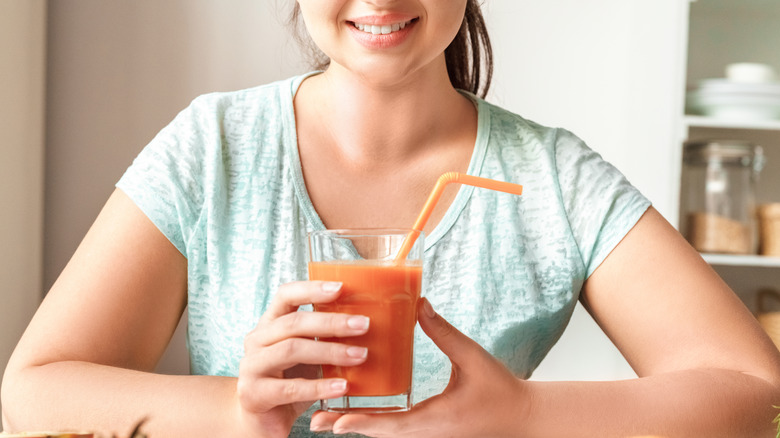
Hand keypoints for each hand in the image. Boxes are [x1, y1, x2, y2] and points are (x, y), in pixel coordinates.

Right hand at [234, 280, 369, 436]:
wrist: (261, 421)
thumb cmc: (291, 381)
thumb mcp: (308, 354)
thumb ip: (324, 337)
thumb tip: (366, 321)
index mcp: (269, 324)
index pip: (286, 295)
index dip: (312, 289)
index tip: (341, 288)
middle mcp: (257, 339)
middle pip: (294, 322)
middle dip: (332, 322)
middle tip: (364, 325)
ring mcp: (251, 366)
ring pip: (291, 350)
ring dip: (330, 351)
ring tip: (360, 356)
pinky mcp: (253, 394)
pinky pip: (290, 388)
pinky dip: (319, 386)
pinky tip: (342, 387)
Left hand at [310, 298, 530, 436]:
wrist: (523, 418)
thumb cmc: (502, 391)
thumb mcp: (472, 358)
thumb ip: (444, 333)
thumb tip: (418, 304)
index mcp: (435, 421)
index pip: (392, 426)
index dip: (361, 423)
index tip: (334, 421)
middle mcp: (426, 432)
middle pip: (379, 433)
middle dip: (347, 425)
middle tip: (314, 421)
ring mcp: (428, 433)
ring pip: (386, 432)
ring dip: (358, 424)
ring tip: (326, 415)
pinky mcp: (431, 429)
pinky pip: (397, 428)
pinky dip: (376, 421)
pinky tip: (360, 409)